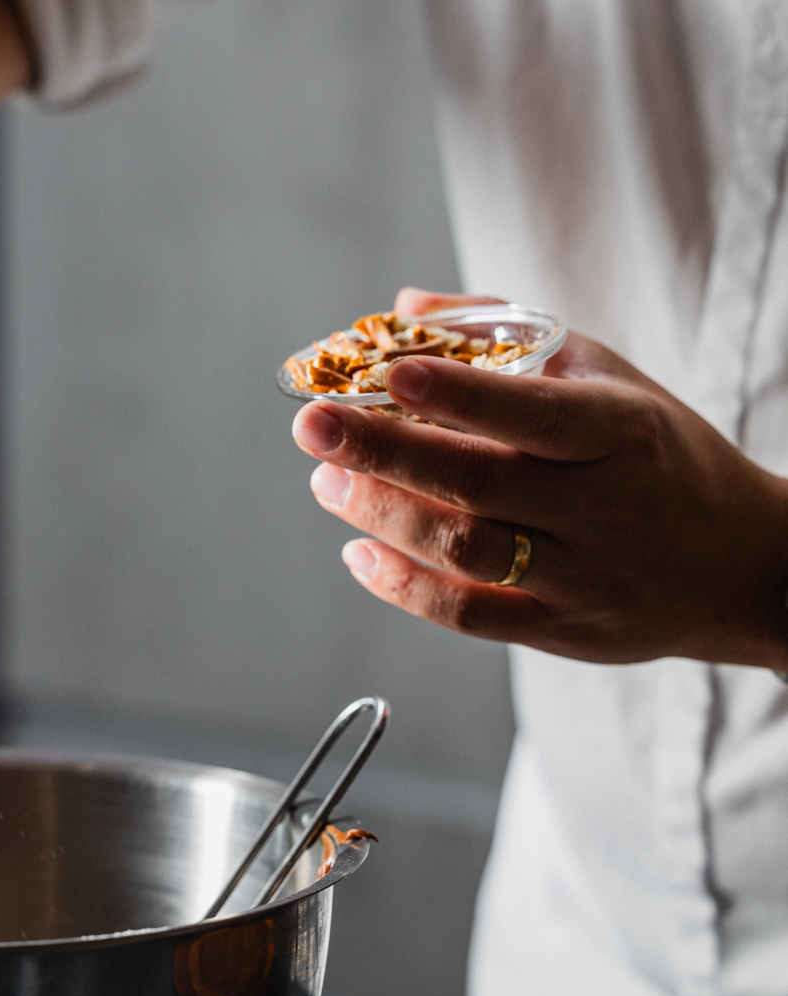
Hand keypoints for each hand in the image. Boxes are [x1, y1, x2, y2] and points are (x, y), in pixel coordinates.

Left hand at [292, 288, 787, 668]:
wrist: (740, 565)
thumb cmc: (656, 453)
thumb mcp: (608, 378)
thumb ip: (506, 336)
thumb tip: (406, 304)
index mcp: (621, 431)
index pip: (531, 413)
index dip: (456, 394)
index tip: (388, 370)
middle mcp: (603, 506)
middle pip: (478, 482)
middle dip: (384, 452)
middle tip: (313, 427)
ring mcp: (583, 576)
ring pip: (465, 550)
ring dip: (382, 514)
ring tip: (326, 481)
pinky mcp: (562, 631)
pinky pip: (469, 614)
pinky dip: (403, 585)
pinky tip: (358, 551)